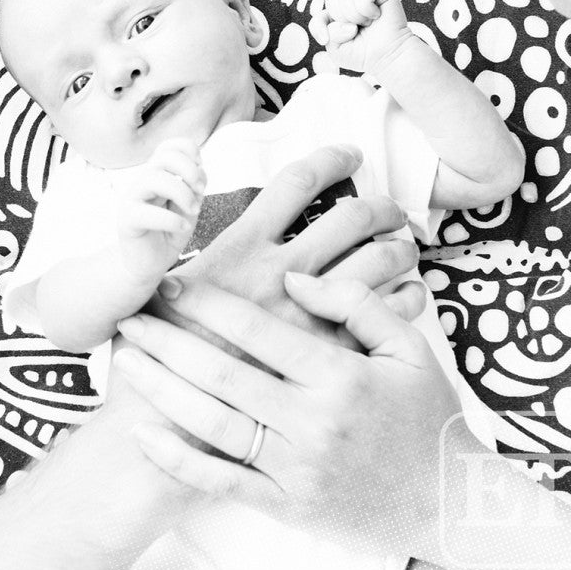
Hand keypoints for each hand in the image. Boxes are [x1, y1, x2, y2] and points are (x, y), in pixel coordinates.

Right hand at [114, 137, 204, 283]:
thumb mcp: (188, 208)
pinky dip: (171, 219)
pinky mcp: (126, 221)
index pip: (169, 146)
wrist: (148, 266)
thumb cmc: (168, 234)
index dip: (189, 151)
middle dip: (189, 170)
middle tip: (201, 191)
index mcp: (157, 175)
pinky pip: (145, 212)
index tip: (201, 171)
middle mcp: (143, 182)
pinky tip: (182, 228)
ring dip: (182, 193)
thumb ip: (193, 188)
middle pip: (163, 157)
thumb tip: (200, 170)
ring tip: (193, 211)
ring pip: (153, 178)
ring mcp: (132, 199)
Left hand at [115, 273, 461, 560]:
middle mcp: (313, 421)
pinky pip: (223, 481)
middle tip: (130, 318)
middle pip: (224, 373)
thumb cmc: (427, 418)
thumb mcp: (408, 347)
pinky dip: (180, 459)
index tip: (171, 283)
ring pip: (215, 423)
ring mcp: (297, 468)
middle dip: (169, 342)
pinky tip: (146, 434)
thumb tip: (295, 278)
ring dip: (163, 390)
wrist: (452, 505)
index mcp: (340, 376)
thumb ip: (354, 303)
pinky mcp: (288, 506)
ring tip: (126, 363)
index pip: (259, 330)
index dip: (208, 303)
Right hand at [169, 145, 425, 334]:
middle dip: (379, 206)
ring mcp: (311, 312)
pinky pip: (390, 312)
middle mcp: (282, 271)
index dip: (331, 159)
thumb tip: (195, 240)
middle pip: (352, 216)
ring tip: (402, 246)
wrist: (171, 415)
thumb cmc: (163, 348)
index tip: (349, 154)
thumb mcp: (166, 285)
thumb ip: (195, 257)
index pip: (298, 181)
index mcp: (242, 245)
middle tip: (387, 210)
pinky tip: (408, 294)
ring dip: (398, 246)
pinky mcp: (333, 352)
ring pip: (379, 259)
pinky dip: (408, 295)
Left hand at [310, 0, 412, 73]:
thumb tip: (345, 22)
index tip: (325, 40)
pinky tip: (375, 16)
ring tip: (367, 24)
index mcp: (336, 16)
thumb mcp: (336, 50)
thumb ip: (328, 34)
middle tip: (356, 30)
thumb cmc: (364, 54)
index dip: (319, 27)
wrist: (388, 56)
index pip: (318, 14)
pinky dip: (366, 7)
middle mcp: (348, 2)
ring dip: (355, 14)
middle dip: (341, 20)